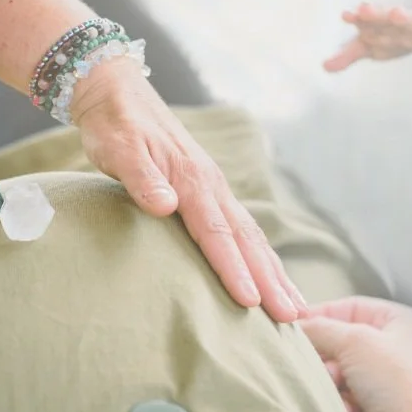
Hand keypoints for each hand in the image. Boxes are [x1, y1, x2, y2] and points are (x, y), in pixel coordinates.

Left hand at [71, 58, 306, 323]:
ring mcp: (216, 191)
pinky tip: (272, 278)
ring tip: (296, 307)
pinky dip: (262, 258)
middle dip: (272, 281)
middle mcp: (214, 187)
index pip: (218, 234)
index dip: (234, 269)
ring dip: (276, 274)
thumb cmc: (114, 126)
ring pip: (254, 238)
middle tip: (292, 317)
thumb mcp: (119, 149)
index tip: (250, 302)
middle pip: (248, 242)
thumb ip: (142, 179)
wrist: (117, 93)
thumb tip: (166, 204)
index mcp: (194, 181)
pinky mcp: (212, 194)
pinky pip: (245, 232)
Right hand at [300, 297, 411, 411]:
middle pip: (343, 343)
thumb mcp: (354, 342)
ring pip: (342, 373)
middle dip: (326, 357)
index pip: (350, 308)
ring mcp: (391, 380)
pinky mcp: (382, 408)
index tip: (292, 329)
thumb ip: (320, 328)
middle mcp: (398, 347)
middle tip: (313, 367)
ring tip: (334, 391)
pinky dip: (343, 404)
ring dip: (332, 383)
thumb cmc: (396, 381)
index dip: (320, 316)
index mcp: (400, 321)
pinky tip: (348, 411)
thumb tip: (296, 326)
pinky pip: (350, 398)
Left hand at [324, 0, 411, 72]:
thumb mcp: (377, 42)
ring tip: (397, 13)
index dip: (361, 21)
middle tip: (364, 9)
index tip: (347, 15)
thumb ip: (352, 52)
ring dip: (406, 20)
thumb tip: (324, 67)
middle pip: (391, 22)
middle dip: (377, 16)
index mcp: (390, 27)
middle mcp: (409, 25)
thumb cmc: (406, 30)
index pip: (372, 25)